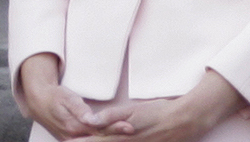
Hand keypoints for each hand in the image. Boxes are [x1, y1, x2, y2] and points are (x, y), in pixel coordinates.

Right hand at [18, 53, 132, 139]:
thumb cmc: (54, 96)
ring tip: (126, 134)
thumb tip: (91, 119)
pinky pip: (90, 141)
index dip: (115, 128)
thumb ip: (79, 109)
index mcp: (74, 126)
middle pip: (101, 139)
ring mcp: (73, 140)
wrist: (38, 101)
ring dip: (110, 139)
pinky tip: (111, 137)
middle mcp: (75, 137)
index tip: (129, 126)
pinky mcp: (72, 140)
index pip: (100, 130)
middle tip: (132, 130)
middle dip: (117, 135)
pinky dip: (102, 140)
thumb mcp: (66, 97)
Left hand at [76, 71, 247, 141]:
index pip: (94, 141)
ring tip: (83, 141)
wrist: (183, 121)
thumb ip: (109, 116)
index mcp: (120, 136)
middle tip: (70, 141)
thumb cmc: (156, 112)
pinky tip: (108, 141)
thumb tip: (89, 121)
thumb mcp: (131, 110)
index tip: (66, 141)